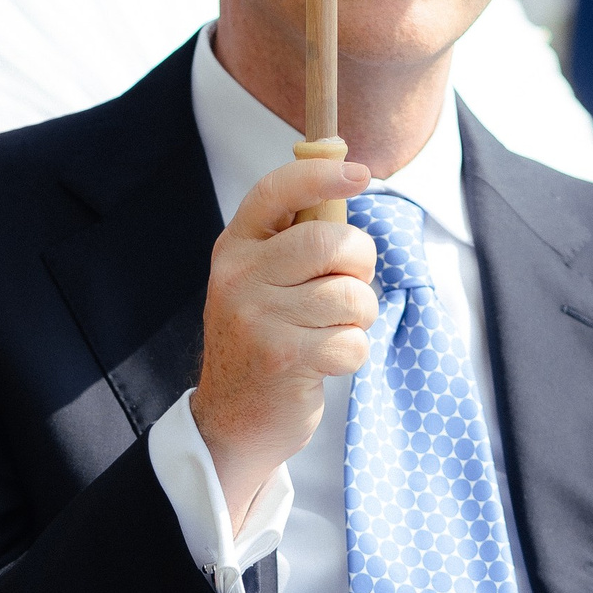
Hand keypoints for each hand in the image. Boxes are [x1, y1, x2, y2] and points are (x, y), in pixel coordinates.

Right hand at [190, 157, 376, 529]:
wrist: (232, 418)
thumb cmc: (263, 339)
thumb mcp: (261, 281)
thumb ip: (294, 237)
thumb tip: (347, 177)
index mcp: (235, 248)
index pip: (276, 192)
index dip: (321, 175)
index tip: (359, 174)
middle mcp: (239, 278)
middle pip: (331, 242)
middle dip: (360, 263)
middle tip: (349, 284)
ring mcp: (258, 318)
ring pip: (350, 296)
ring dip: (359, 318)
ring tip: (331, 331)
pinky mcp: (284, 358)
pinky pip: (353, 342)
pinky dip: (352, 354)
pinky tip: (324, 362)